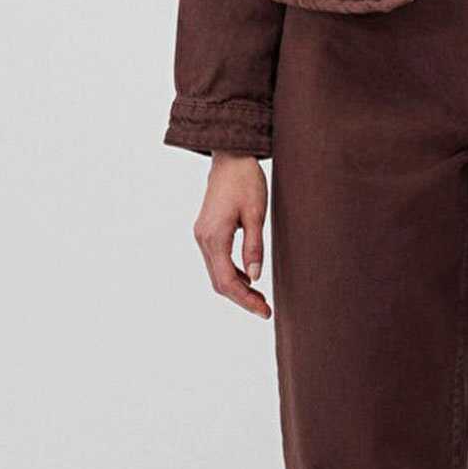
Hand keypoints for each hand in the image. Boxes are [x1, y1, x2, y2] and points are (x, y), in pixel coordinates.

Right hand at [192, 152, 271, 317]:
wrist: (230, 157)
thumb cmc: (246, 182)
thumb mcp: (256, 214)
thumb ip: (254, 247)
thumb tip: (255, 278)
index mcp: (214, 237)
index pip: (228, 281)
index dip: (246, 300)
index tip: (265, 311)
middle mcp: (203, 239)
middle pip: (219, 282)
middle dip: (242, 298)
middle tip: (265, 309)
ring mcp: (202, 235)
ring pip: (216, 273)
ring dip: (236, 288)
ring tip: (260, 297)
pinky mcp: (206, 231)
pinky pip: (216, 261)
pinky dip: (231, 273)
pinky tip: (249, 277)